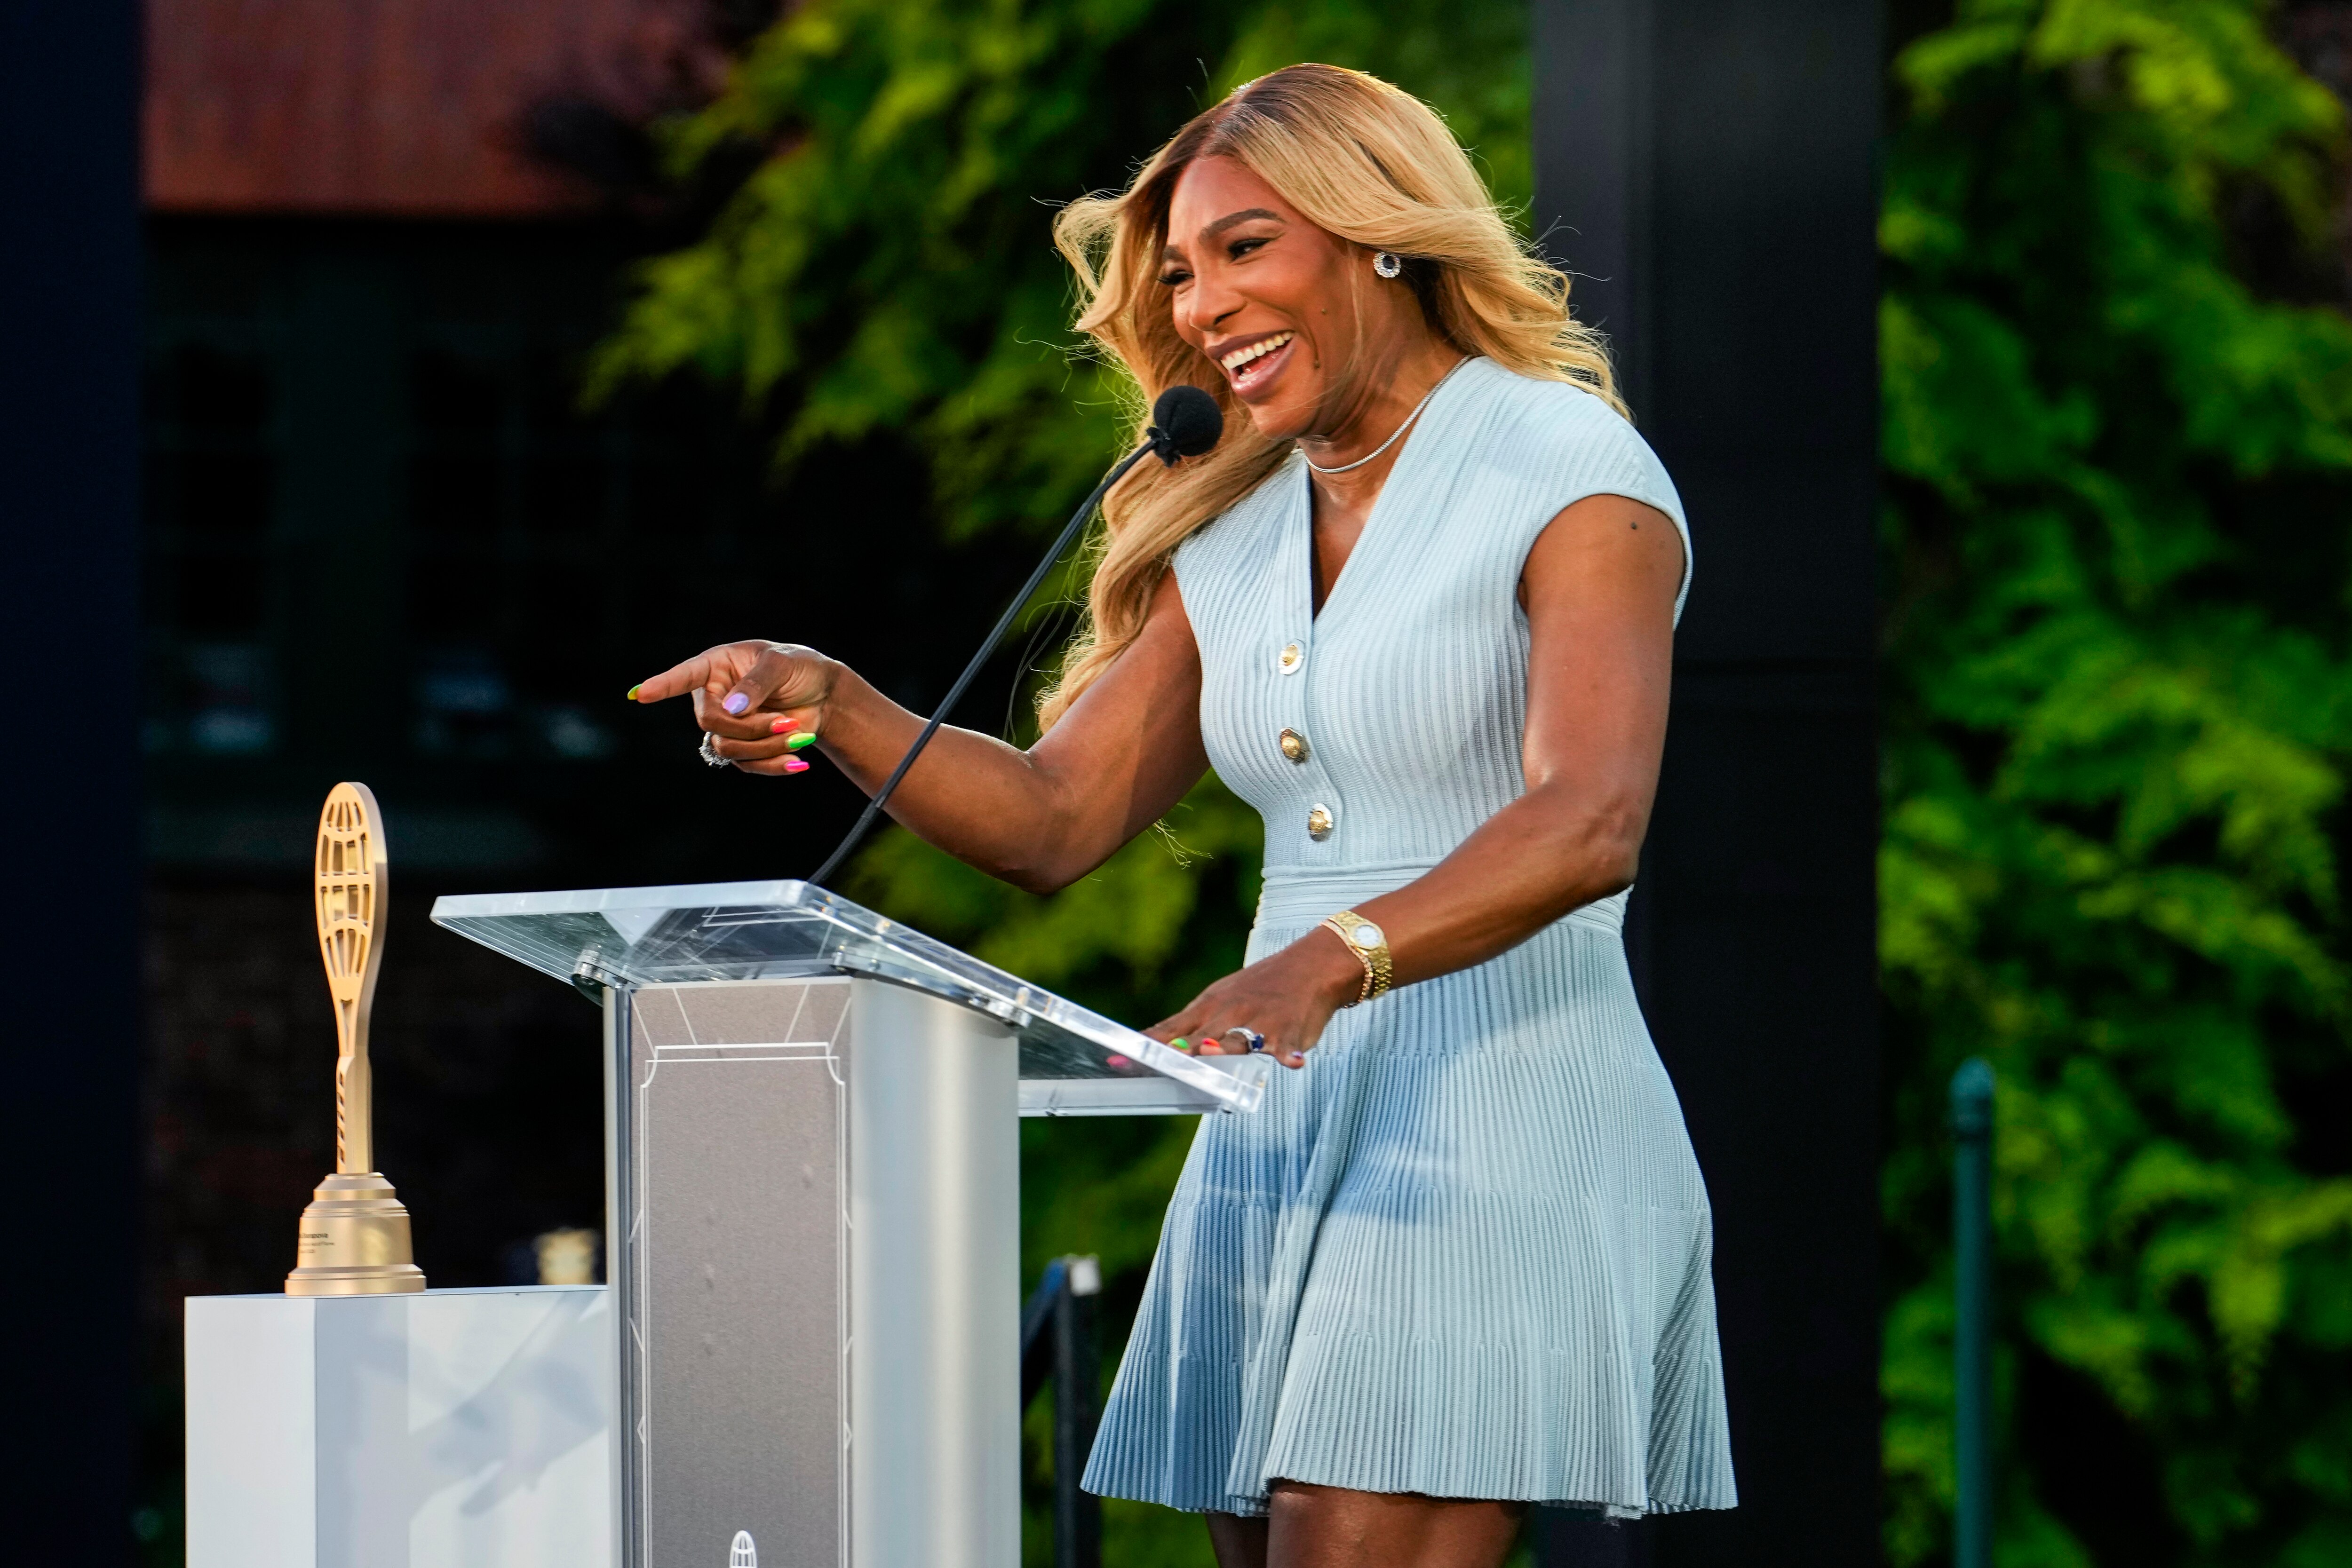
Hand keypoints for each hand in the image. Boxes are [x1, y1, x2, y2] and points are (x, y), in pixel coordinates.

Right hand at [630, 640, 839, 775]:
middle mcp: (715, 696)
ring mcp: (727, 724)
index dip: (662, 685)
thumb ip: (757, 683)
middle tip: (785, 722)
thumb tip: (732, 708)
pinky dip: (773, 765)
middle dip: (749, 727)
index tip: (640, 694)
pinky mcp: (743, 748)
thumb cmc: (799, 667)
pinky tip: (797, 761)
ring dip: (765, 746)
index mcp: (716, 666)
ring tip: (796, 734)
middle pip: (710, 722)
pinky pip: (747, 765)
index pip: (684, 676)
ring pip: (727, 747)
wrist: (822, 696)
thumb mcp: (781, 664)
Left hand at [1145, 927, 1366, 1069]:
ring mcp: (1259, 1021)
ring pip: (1239, 1038)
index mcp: (1207, 1007)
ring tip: (1211, 1051)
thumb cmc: (1257, 989)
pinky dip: (1289, 1053)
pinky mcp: (1289, 1030)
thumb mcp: (1217, 999)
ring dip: (1225, 1045)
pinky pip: (1288, 1045)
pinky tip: (1292, 1062)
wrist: (1309, 967)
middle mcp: (1229, 1014)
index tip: (1118, 1062)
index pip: (1170, 1031)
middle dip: (1179, 1052)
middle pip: (1199, 1037)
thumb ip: (1185, 1025)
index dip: (1145, 1048)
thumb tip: (1148, 1041)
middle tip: (1159, 1065)